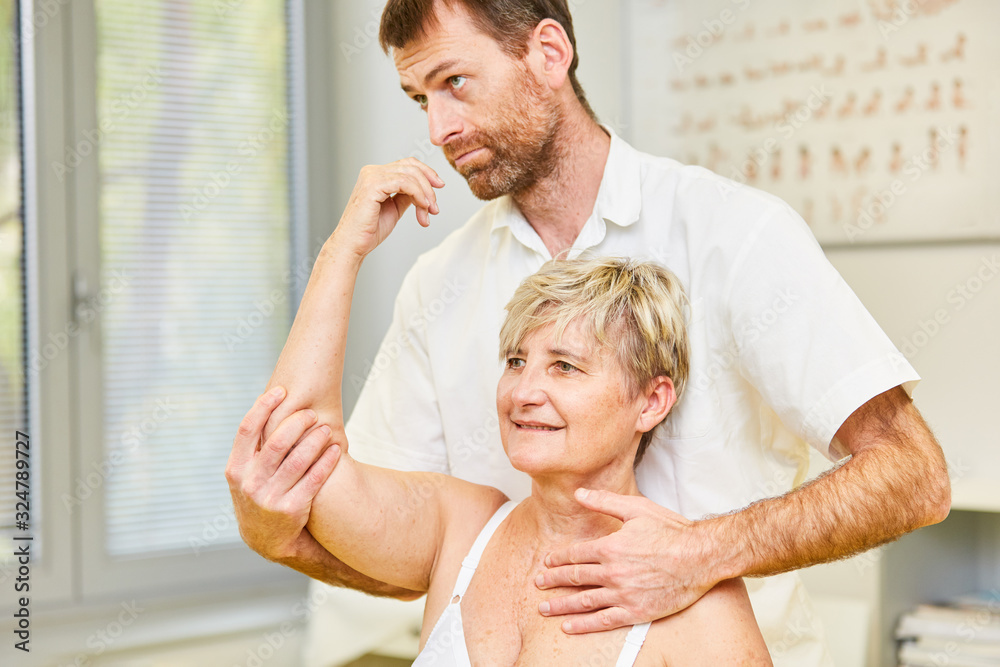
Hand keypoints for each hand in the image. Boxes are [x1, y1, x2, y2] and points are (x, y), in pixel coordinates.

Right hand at [225, 387, 342, 562]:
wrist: (265, 538)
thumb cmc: (259, 492)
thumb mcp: (245, 474)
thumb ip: (253, 446)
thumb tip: (267, 400)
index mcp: (235, 468)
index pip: (247, 429)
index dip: (264, 406)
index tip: (281, 390)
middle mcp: (250, 482)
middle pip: (277, 441)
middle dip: (298, 422)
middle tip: (312, 413)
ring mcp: (270, 497)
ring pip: (298, 459)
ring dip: (316, 439)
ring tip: (327, 428)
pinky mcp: (292, 509)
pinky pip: (314, 479)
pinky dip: (327, 461)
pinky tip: (337, 449)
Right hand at [333, 158, 444, 258]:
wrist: (354, 245)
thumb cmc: (370, 230)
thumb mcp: (395, 208)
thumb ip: (406, 195)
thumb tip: (423, 190)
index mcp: (376, 175)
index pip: (407, 164)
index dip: (426, 173)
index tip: (439, 186)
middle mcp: (372, 171)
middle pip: (411, 166)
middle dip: (429, 186)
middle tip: (435, 208)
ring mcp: (371, 176)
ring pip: (410, 175)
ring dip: (425, 194)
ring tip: (429, 212)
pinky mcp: (372, 185)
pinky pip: (404, 183)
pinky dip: (418, 194)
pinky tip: (423, 207)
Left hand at [535, 488, 717, 633]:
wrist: (701, 557)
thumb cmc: (672, 531)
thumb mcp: (637, 509)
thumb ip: (605, 501)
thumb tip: (579, 493)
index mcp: (611, 547)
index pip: (576, 554)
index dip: (559, 559)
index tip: (548, 563)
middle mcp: (613, 572)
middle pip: (575, 577)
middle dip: (553, 580)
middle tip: (539, 583)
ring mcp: (623, 594)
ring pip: (584, 601)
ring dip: (561, 605)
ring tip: (544, 608)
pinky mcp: (636, 611)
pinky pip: (603, 621)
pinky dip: (584, 625)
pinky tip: (569, 626)